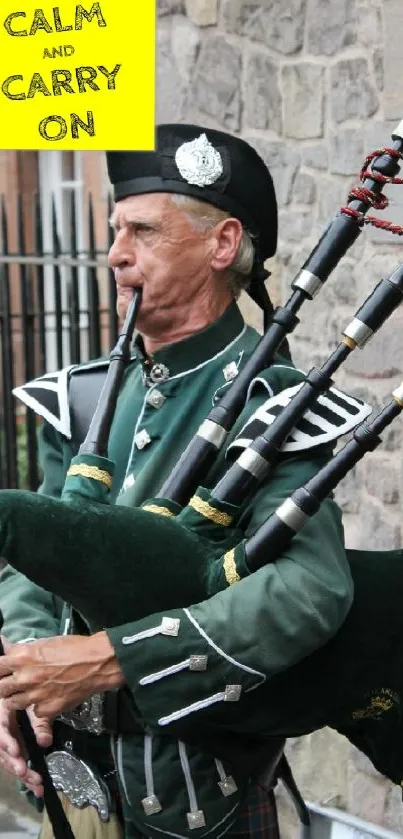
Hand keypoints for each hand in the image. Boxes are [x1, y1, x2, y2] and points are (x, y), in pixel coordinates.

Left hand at [0, 633, 124, 716]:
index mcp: (23, 657)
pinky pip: (35, 712)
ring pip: (13, 704)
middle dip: (5, 687)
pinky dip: (38, 707)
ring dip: (18, 699)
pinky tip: (47, 700)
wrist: (98, 663)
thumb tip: (7, 648)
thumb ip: (23, 650)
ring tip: (28, 693)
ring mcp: (36, 695)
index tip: (2, 672)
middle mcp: (26, 677)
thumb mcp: (45, 643)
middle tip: (12, 685)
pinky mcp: (48, 709)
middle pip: (1, 689)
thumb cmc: (74, 648)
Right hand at [0, 698, 51, 796]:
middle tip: (25, 772)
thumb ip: (40, 722)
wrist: (25, 696)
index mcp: (2, 714)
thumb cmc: (29, 696)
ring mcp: (6, 743)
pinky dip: (26, 777)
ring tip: (37, 785)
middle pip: (3, 751)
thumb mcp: (34, 705)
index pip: (1, 730)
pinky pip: (17, 765)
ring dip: (22, 775)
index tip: (15, 751)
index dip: (6, 741)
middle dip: (14, 763)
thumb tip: (45, 742)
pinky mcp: (13, 752)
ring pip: (10, 761)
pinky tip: (36, 788)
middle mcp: (2, 731)